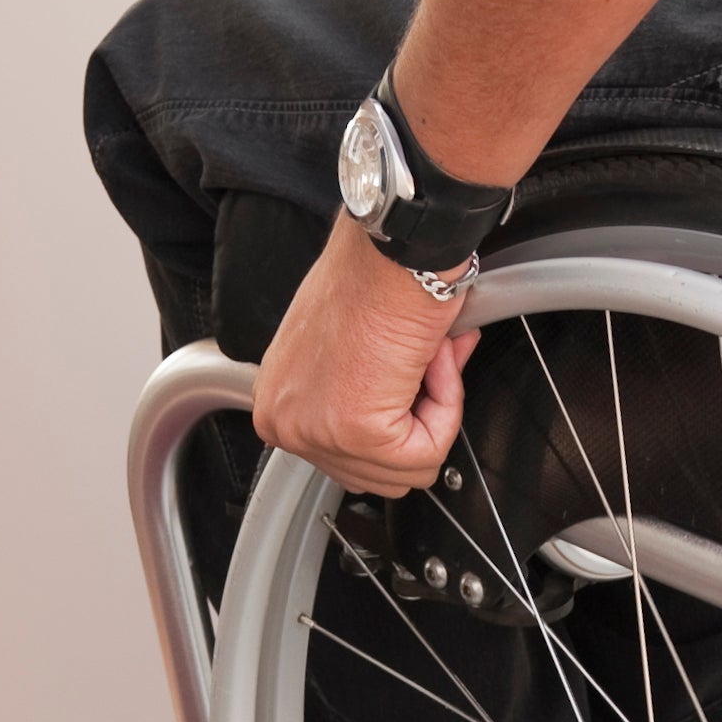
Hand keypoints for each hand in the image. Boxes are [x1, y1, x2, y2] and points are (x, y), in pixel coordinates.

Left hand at [253, 215, 483, 496]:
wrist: (396, 248)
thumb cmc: (374, 274)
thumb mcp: (347, 346)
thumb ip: (366, 390)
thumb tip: (409, 407)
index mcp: (277, 400)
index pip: (345, 456)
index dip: (394, 416)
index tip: (406, 369)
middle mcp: (283, 422)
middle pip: (374, 474)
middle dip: (414, 421)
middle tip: (422, 361)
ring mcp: (315, 433)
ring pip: (404, 471)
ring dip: (432, 414)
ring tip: (424, 359)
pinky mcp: (355, 433)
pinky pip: (425, 455)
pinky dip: (445, 410)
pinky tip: (430, 363)